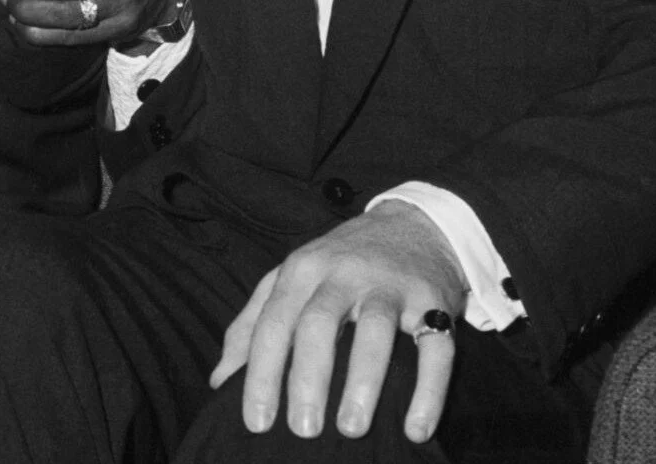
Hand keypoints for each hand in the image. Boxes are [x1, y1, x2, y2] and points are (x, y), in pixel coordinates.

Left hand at [210, 201, 467, 444]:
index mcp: (301, 271)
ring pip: (374, 331)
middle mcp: (342, 274)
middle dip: (307, 379)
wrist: (413, 225)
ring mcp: (389, 285)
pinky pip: (435, 348)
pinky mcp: (433, 302)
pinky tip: (415, 429)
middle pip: (318, 324)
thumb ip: (251, 325)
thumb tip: (220, 380)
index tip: (256, 422)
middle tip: (302, 431)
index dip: (261, 373)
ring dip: (361, 383)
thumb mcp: (288, 279)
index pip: (273, 323)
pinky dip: (427, 391)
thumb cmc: (339, 263)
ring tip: (350, 428)